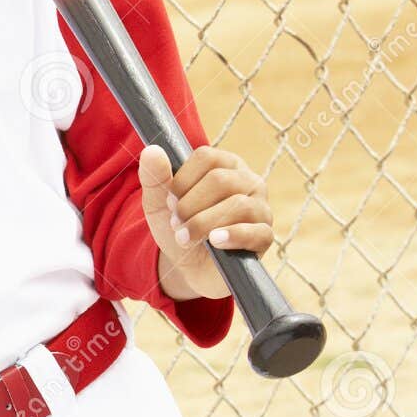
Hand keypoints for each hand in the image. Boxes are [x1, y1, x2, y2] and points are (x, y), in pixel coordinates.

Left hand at [137, 143, 273, 300]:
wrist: (190, 267)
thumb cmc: (179, 227)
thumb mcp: (159, 204)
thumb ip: (154, 177)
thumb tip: (151, 150)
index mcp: (225, 165)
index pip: (207, 157)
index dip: (182, 180)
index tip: (169, 201)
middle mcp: (248, 181)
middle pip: (221, 180)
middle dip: (190, 205)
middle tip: (175, 223)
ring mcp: (260, 208)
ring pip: (238, 205)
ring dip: (203, 223)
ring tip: (185, 237)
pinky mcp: (264, 236)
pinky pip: (256, 231)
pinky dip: (232, 236)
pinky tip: (215, 242)